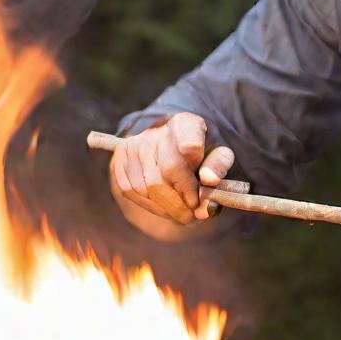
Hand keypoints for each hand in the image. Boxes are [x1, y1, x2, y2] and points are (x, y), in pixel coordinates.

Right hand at [108, 112, 234, 223]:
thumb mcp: (219, 155)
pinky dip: (148, 205)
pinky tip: (162, 208)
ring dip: (165, 208)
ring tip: (180, 214)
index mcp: (187, 123)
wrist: (173, 148)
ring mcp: (136, 143)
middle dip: (181, 201)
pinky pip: (129, 189)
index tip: (205, 180)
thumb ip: (219, 166)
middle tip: (192, 215)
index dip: (193, 153)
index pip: (188, 133)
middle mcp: (158, 131)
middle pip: (167, 171)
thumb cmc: (200, 154)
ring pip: (146, 185)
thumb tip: (210, 180)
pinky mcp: (121, 157)